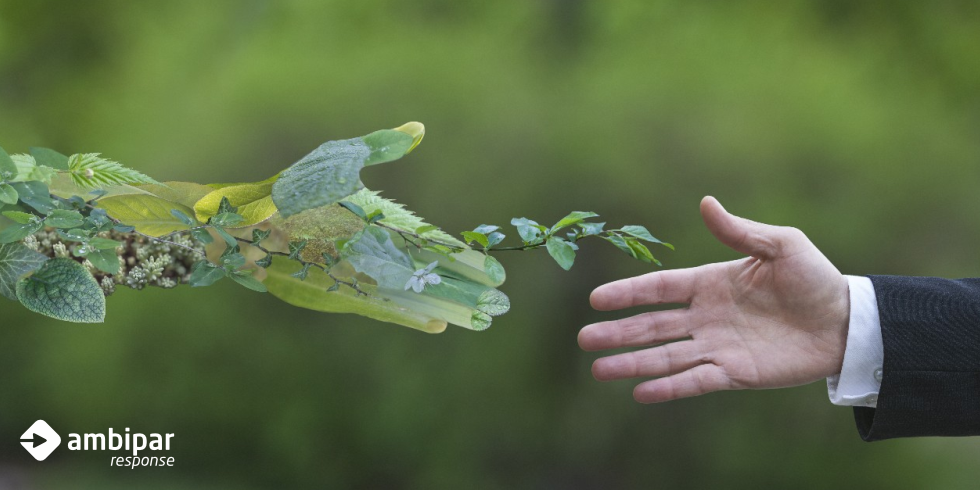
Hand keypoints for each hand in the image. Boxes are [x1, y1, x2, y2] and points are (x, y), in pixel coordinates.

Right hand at [579, 197, 849, 402]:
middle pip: (652, 325)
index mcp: (710, 283)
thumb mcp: (781, 245)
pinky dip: (669, 387)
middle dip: (618, 333)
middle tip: (584, 339)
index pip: (660, 289)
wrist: (846, 322)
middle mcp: (706, 317)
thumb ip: (740, 231)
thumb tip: (705, 202)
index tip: (596, 299)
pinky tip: (640, 393)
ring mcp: (717, 346)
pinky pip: (695, 381)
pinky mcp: (735, 374)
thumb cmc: (814, 278)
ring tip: (599, 370)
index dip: (628, 293)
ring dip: (632, 363)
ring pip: (665, 356)